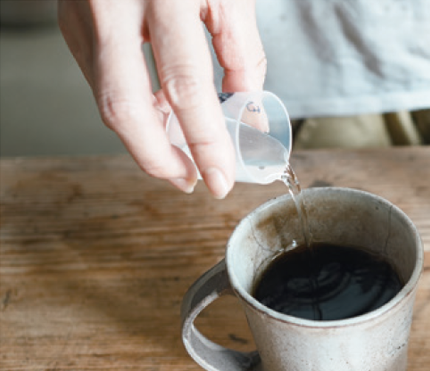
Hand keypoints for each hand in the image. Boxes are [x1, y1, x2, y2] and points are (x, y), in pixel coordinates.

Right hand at [58, 0, 266, 197]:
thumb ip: (242, 51)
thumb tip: (244, 109)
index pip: (187, 86)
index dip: (204, 142)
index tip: (220, 177)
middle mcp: (114, 3)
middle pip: (123, 107)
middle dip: (158, 159)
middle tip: (189, 180)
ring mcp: (84, 12)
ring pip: (107, 99)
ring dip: (146, 136)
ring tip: (181, 151)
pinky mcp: (72, 20)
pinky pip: (101, 80)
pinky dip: (133, 106)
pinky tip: (159, 113)